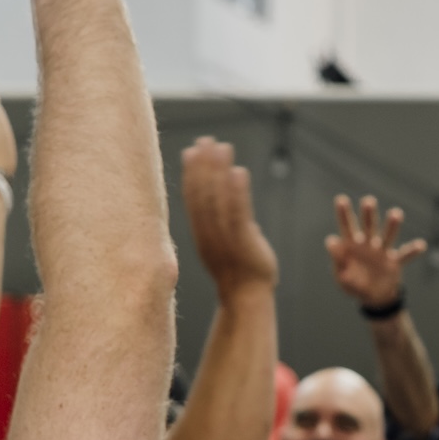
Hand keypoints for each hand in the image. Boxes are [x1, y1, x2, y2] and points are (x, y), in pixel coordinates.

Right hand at [184, 139, 278, 297]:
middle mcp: (208, 235)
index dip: (191, 173)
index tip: (192, 150)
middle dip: (203, 165)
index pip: (192, 199)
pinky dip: (237, 192)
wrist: (247, 300)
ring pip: (217, 201)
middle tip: (207, 139)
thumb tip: (223, 205)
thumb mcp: (220, 244)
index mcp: (201, 234)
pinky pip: (238, 215)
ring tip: (222, 147)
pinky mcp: (243, 244)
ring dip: (218, 172)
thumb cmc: (237, 273)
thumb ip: (217, 223)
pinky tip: (239, 171)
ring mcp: (224, 240)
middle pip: (201, 195)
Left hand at [325, 195, 425, 310]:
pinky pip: (404, 256)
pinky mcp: (394, 263)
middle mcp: (368, 244)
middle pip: (368, 226)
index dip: (344, 214)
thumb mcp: (342, 276)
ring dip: (391, 225)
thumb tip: (331, 241)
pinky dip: (412, 251)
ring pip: (388, 236)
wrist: (374, 298)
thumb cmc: (354, 284)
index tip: (341, 199)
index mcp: (352, 245)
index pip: (347, 226)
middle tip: (369, 201)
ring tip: (396, 213)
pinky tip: (421, 245)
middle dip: (369, 213)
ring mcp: (382, 252)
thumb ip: (337, 259)